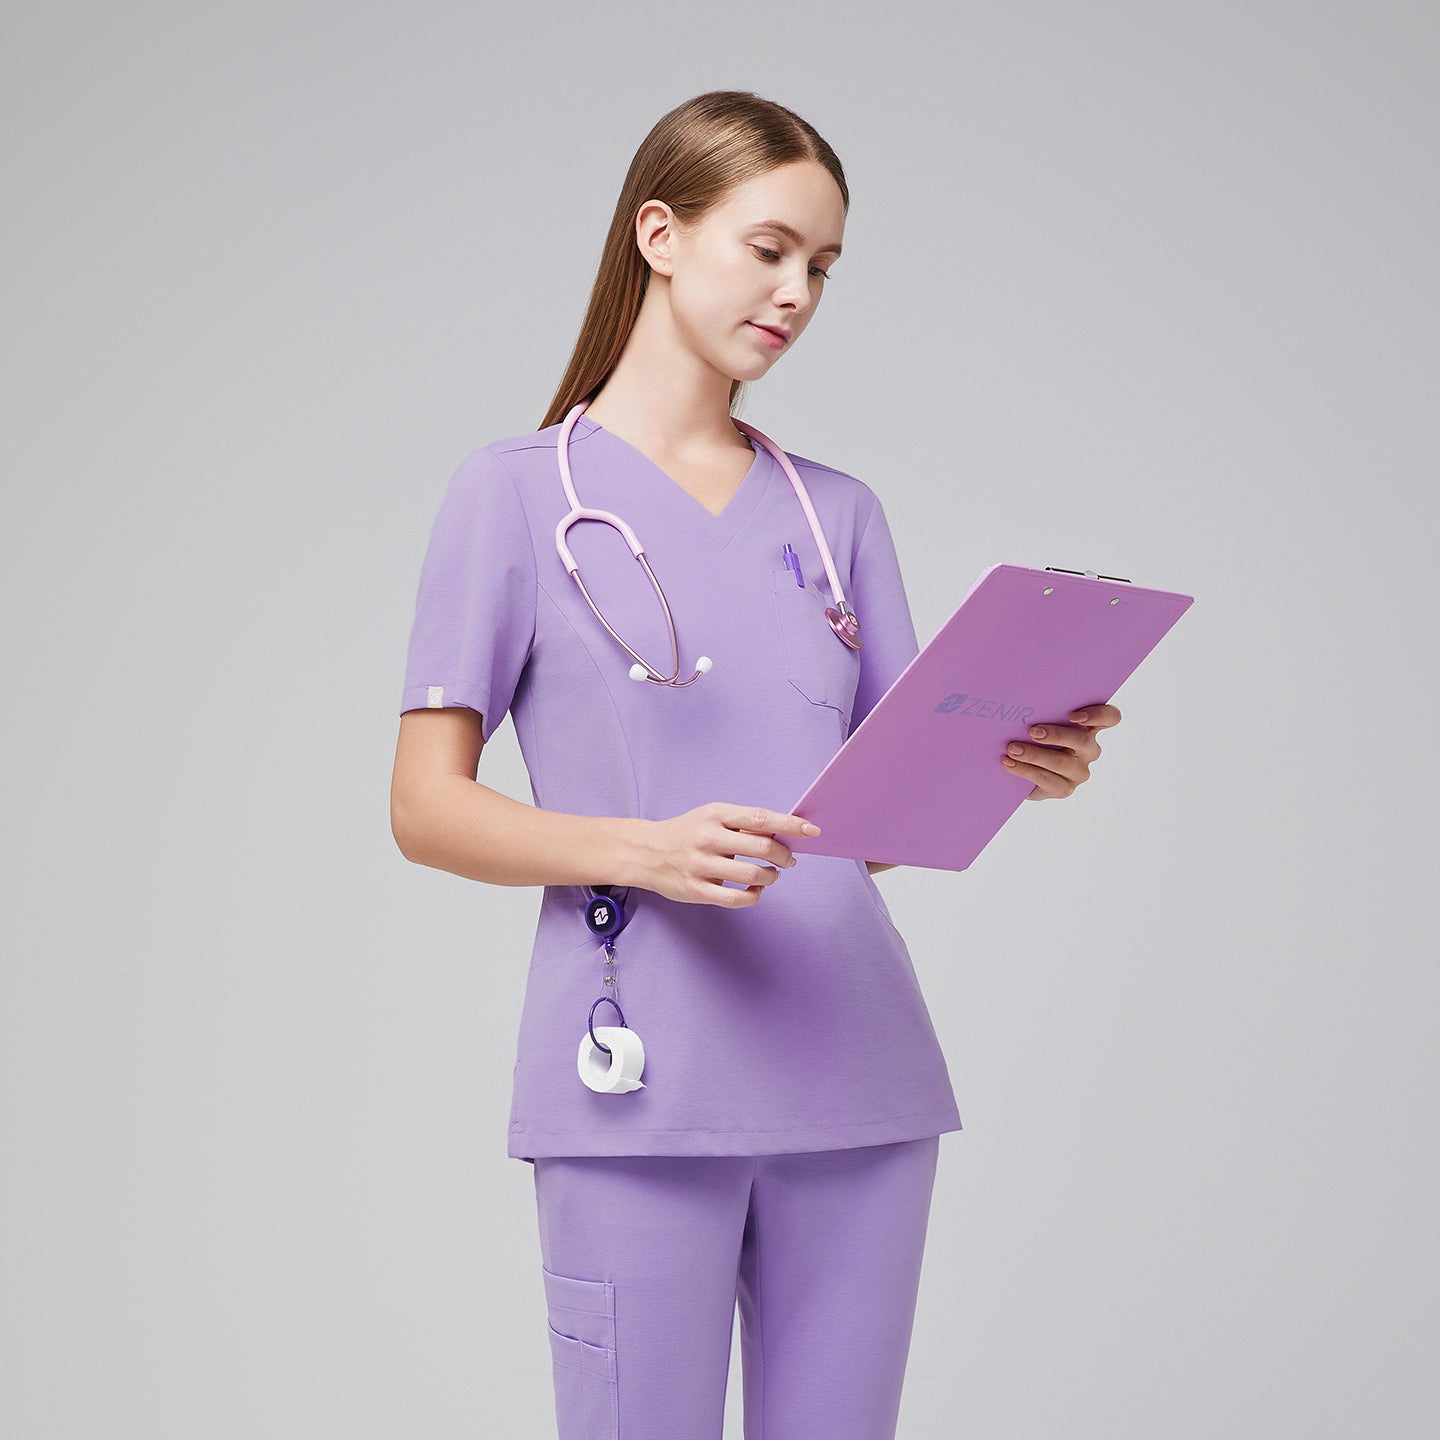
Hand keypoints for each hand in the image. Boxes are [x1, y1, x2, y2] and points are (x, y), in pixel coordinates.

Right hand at [637, 803, 817, 907]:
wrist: (645, 852)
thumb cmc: (687, 832)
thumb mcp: (711, 816)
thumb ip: (743, 823)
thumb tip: (784, 832)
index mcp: (715, 814)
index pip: (760, 818)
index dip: (790, 824)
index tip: (812, 831)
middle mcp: (708, 838)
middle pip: (762, 848)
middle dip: (785, 856)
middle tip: (789, 860)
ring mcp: (701, 865)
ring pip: (752, 876)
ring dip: (771, 877)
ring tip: (771, 875)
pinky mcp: (696, 890)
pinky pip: (736, 899)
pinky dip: (754, 897)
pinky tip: (756, 891)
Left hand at [1000, 704, 1120, 800]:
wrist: (1020, 769)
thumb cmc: (1031, 734)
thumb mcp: (1039, 718)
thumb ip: (1041, 708)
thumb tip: (1020, 697)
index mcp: (1089, 727)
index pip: (1110, 717)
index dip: (1099, 714)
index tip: (1074, 715)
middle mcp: (1089, 749)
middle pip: (1084, 740)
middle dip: (1057, 735)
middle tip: (1032, 731)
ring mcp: (1079, 771)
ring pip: (1062, 762)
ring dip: (1034, 754)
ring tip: (1012, 748)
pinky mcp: (1065, 788)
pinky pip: (1047, 779)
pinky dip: (1025, 770)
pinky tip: (1009, 763)